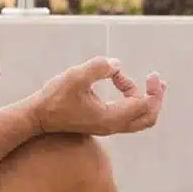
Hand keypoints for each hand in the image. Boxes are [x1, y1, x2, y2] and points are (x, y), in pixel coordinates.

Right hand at [31, 57, 165, 135]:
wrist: (37, 116)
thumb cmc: (54, 97)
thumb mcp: (75, 77)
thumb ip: (98, 67)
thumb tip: (117, 65)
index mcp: (111, 117)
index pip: (145, 106)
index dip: (154, 89)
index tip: (152, 73)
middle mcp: (112, 126)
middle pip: (148, 117)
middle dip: (155, 98)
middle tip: (155, 80)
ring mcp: (106, 126)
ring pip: (138, 118)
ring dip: (142, 97)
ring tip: (133, 78)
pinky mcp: (99, 123)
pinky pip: (126, 115)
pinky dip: (130, 100)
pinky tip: (119, 84)